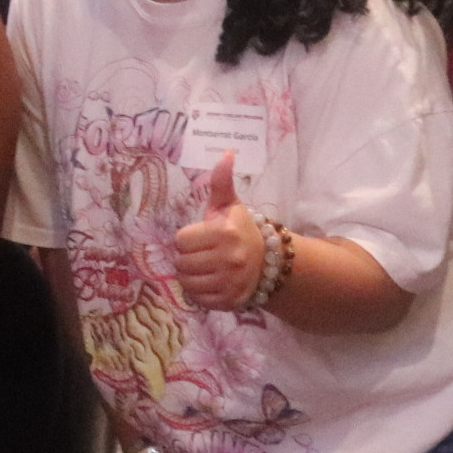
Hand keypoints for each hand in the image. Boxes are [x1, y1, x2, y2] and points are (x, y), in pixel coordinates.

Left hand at [170, 152, 265, 310]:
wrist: (271, 262)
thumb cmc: (242, 230)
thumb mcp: (231, 206)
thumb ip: (221, 181)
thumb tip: (226, 152)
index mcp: (223, 232)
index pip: (180, 240)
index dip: (188, 239)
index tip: (201, 239)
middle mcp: (227, 258)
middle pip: (180, 263)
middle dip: (187, 258)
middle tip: (202, 255)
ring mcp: (229, 282)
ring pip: (186, 283)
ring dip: (190, 277)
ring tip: (204, 269)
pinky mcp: (229, 300)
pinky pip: (197, 299)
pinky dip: (199, 293)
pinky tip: (211, 282)